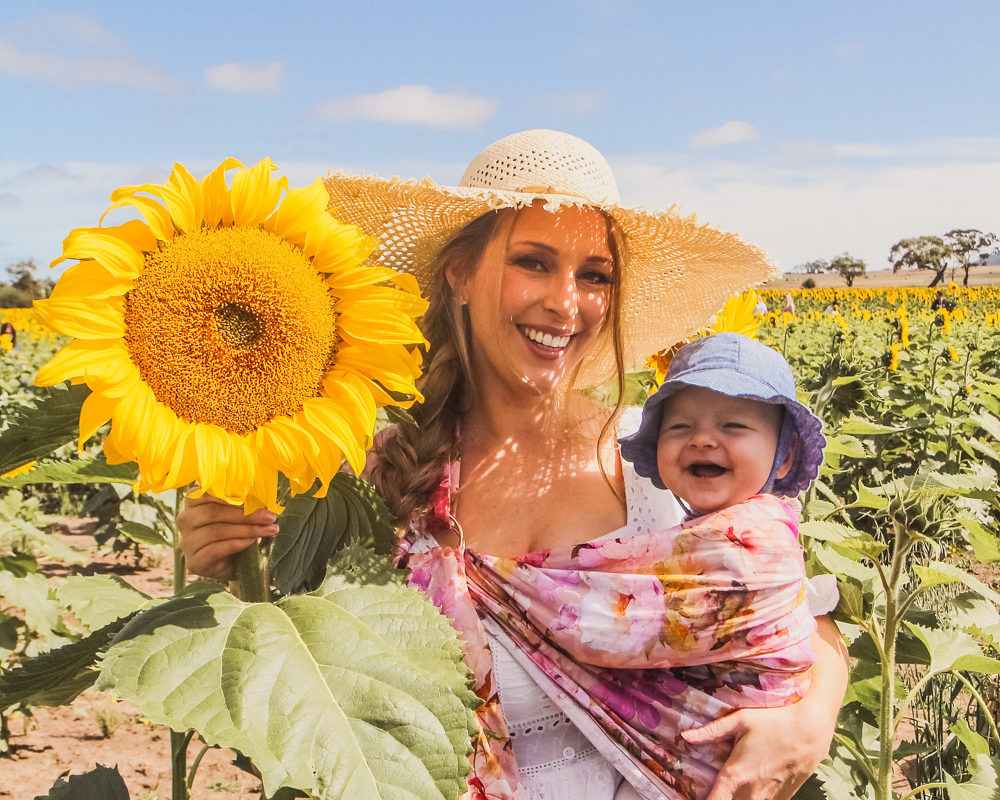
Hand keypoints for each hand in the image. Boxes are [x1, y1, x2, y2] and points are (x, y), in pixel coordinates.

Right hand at [177, 492, 277, 579]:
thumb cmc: (238, 532)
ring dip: (247, 530)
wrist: (237, 564)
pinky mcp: (194, 562)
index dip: (231, 494)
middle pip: (212, 512)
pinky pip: (215, 550)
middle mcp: (185, 520)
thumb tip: (261, 497)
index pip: (205, 492)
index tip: (256, 498)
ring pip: (216, 531)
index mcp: (194, 502)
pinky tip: (253, 541)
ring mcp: (187, 542)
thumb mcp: (241, 513)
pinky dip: (237, 544)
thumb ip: (245, 503)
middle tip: (270, 516)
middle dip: (245, 514)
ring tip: (269, 530)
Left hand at [681, 704, 827, 799]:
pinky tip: (750, 788)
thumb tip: (685, 736)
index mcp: (735, 776)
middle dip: (720, 798)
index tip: (691, 797)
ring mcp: (768, 799)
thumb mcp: (741, 721)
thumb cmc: (774, 722)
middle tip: (714, 788)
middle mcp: (751, 793)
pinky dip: (752, 798)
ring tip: (730, 789)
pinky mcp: (783, 799)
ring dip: (736, 798)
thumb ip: (711, 732)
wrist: (811, 731)